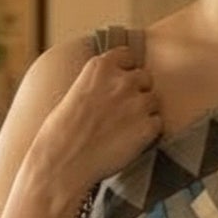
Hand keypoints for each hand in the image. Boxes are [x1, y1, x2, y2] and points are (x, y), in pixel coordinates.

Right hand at [29, 45, 162, 195]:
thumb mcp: (74, 93)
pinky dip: (148, 133)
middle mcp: (122, 80)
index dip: (125, 70)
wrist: (64, 162)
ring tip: (124, 129)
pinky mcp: (147, 127)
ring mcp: (137, 103)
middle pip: (144, 78)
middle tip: (122, 112)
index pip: (127, 55)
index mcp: (100, 67)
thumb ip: (97, 83)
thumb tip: (110, 88)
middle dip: (136, 92)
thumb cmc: (60, 133)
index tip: (119, 83)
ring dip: (144, 113)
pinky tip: (129, 142)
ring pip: (154, 101)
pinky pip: (157, 124)